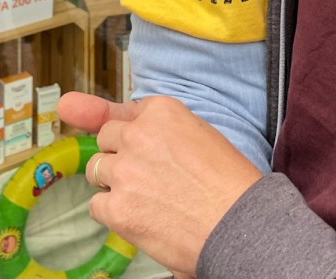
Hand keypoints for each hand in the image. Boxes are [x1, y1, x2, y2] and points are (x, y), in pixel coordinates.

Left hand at [58, 92, 262, 275]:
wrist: (239, 224)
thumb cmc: (228, 182)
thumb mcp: (198, 134)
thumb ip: (159, 126)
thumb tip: (102, 114)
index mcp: (162, 110)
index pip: (123, 113)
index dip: (125, 131)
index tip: (113, 134)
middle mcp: (138, 134)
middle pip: (105, 139)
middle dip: (118, 156)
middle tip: (143, 176)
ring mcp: (125, 170)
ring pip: (96, 170)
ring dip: (114, 183)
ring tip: (144, 198)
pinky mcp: (117, 207)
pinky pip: (96, 205)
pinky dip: (113, 214)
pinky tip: (139, 217)